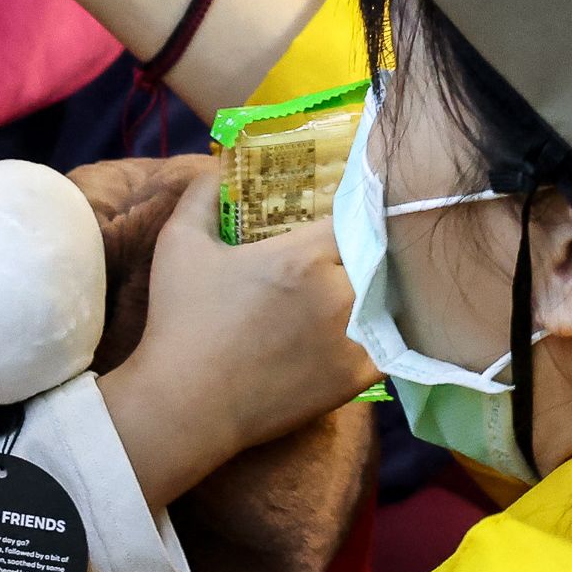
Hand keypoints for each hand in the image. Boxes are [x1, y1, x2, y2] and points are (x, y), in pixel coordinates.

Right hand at [97, 166, 375, 507]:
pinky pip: (391, 346)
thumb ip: (202, 195)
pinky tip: (376, 327)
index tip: (348, 213)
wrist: (186, 406)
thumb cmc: (181, 321)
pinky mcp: (356, 378)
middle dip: (370, 250)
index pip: (356, 217)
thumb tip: (216, 165)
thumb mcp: (180, 243)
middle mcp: (338, 292)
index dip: (356, 212)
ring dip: (382, 290)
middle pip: (378, 257)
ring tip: (374, 285)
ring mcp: (352, 338)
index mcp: (302, 254)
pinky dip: (387, 333)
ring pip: (390, 300)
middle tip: (362, 248)